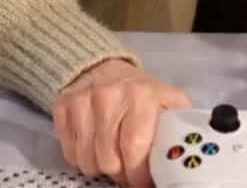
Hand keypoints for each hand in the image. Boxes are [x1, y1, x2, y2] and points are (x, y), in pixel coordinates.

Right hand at [53, 58, 191, 186]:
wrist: (105, 69)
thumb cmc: (140, 92)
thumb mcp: (168, 102)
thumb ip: (177, 127)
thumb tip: (182, 155)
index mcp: (140, 95)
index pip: (134, 147)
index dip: (138, 172)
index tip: (143, 180)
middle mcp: (109, 95)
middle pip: (109, 159)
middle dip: (121, 172)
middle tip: (128, 168)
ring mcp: (82, 100)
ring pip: (87, 160)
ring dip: (101, 166)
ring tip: (112, 154)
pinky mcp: (63, 107)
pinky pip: (70, 153)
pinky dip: (82, 156)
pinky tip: (94, 145)